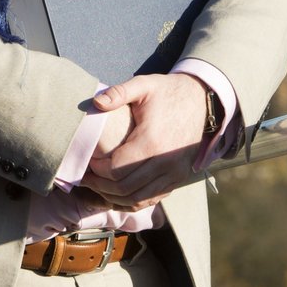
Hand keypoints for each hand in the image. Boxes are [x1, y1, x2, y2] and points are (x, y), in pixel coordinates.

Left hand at [79, 73, 207, 211]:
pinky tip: (117, 191)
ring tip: (97, 185)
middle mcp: (165, 163)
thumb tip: (96, 103)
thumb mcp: (144, 85)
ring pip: (138, 199)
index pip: (116, 168)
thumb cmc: (167, 92)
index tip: (86, 160)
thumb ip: (119, 92)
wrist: (201, 101)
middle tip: (85, 177)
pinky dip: (132, 200)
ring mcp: (174, 174)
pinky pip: (152, 199)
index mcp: (152, 141)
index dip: (96, 169)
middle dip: (100, 185)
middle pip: (124, 188)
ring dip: (114, 196)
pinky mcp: (178, 179)